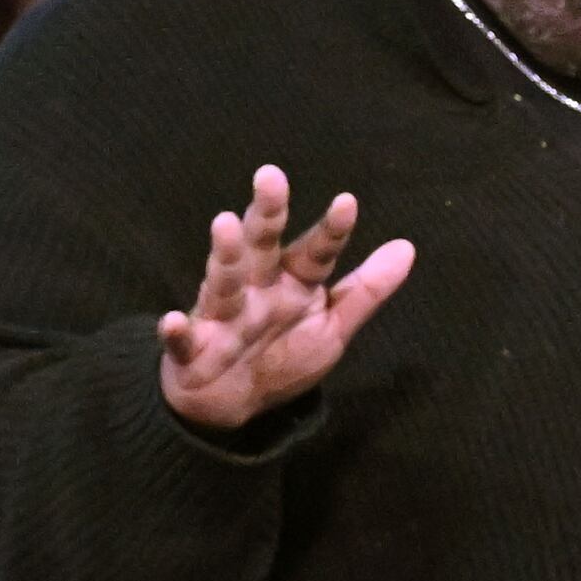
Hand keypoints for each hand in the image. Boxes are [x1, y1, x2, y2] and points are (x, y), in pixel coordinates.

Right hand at [159, 165, 417, 430]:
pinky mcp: (191, 349)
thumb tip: (407, 246)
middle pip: (262, 248)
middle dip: (267, 215)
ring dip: (224, 256)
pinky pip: (181, 340)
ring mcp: (222, 317)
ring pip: (223, 282)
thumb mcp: (333, 326)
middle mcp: (256, 291)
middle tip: (271, 177)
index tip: (348, 203)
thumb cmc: (282, 356)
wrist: (231, 404)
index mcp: (292, 284)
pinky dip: (176, 332)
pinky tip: (174, 321)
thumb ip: (366, 289)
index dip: (331, 231)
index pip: (315, 253)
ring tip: (225, 224)